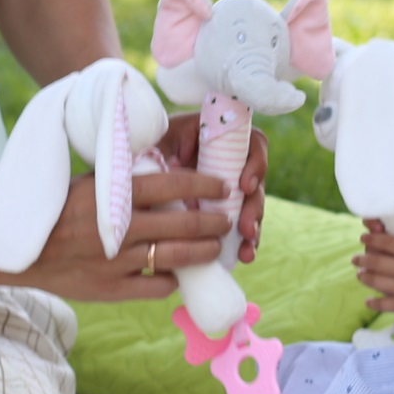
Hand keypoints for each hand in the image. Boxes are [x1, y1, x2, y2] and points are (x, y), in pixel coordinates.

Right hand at [18, 166, 231, 302]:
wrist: (22, 253)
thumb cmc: (56, 210)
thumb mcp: (87, 184)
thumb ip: (123, 180)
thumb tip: (164, 168)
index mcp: (113, 196)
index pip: (172, 184)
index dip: (203, 184)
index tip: (222, 185)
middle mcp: (120, 228)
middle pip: (182, 224)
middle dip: (212, 221)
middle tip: (227, 219)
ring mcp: (117, 262)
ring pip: (175, 257)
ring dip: (202, 252)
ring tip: (216, 248)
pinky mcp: (111, 289)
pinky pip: (154, 287)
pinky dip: (171, 280)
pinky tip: (179, 275)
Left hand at [156, 111, 269, 262]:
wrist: (137, 170)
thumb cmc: (149, 147)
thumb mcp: (158, 141)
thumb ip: (170, 147)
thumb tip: (173, 168)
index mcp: (221, 138)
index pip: (252, 145)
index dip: (254, 165)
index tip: (244, 185)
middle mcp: (231, 163)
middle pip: (255, 182)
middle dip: (253, 208)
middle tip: (245, 227)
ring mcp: (229, 189)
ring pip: (251, 207)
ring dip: (252, 228)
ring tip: (246, 250)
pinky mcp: (223, 211)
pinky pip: (239, 227)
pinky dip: (242, 242)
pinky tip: (242, 256)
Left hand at [355, 224, 393, 330]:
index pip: (387, 242)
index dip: (373, 239)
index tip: (364, 238)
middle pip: (376, 260)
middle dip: (363, 258)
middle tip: (355, 258)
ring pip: (375, 280)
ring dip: (365, 277)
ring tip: (359, 275)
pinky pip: (382, 303)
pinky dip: (373, 302)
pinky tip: (368, 301)